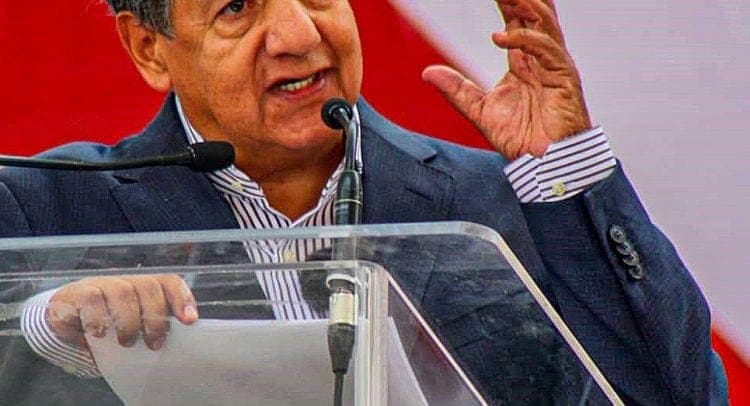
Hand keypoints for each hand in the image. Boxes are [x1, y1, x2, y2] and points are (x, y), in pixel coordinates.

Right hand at [47, 274, 197, 350]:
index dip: (181, 298)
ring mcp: (101, 284)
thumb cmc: (105, 329)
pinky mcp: (77, 294)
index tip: (190, 321)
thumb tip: (173, 345)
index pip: (168, 282)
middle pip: (148, 287)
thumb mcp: (131, 330)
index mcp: (143, 288)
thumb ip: (150, 330)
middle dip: (156, 317)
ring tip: (127, 343)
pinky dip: (99, 319)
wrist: (62, 322)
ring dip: (129, 321)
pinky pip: (92, 300)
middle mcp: (125, 282)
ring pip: (124, 292)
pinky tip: (100, 335)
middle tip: (154, 343)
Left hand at [422, 0, 591, 159]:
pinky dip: (524, 40)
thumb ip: (457, 90)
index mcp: (523, 61)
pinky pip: (547, 49)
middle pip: (533, 14)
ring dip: (525, 5)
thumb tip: (428, 73)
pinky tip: (500, 37)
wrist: (543, 163)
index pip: (515, 21)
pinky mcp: (564, 77)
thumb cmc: (521, 138)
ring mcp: (554, 65)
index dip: (506, 2)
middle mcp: (540, 58)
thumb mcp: (479, 111)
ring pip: (544, 22)